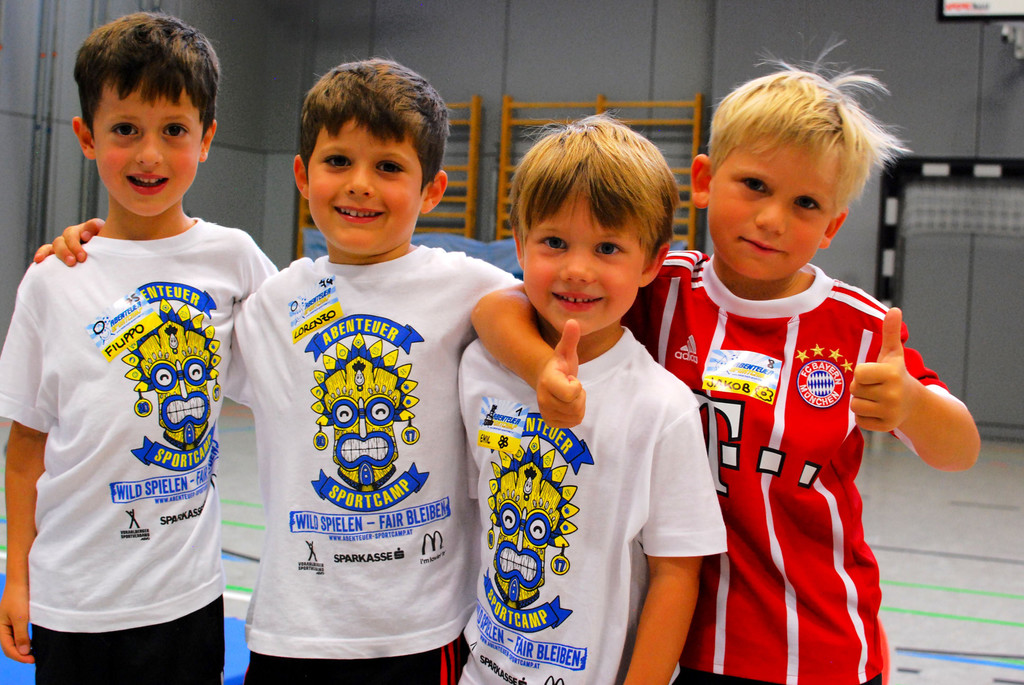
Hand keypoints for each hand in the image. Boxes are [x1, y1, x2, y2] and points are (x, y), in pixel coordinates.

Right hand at [0, 583, 32, 662]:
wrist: (20, 581)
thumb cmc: (19, 598)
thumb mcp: (21, 617)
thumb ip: (21, 635)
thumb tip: (23, 652)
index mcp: (0, 629)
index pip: (8, 649)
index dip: (20, 657)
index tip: (33, 660)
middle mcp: (2, 628)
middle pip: (9, 647)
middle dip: (20, 655)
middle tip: (34, 659)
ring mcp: (8, 624)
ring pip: (13, 642)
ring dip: (22, 649)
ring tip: (33, 653)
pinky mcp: (15, 620)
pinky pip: (17, 635)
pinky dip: (23, 641)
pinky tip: (32, 643)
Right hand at [33, 218, 103, 265]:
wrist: (103, 263)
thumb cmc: (110, 255)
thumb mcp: (112, 247)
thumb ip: (107, 237)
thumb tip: (90, 232)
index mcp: (93, 230)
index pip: (90, 225)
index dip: (88, 228)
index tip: (89, 238)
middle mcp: (77, 234)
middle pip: (70, 234)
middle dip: (75, 246)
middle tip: (82, 258)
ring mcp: (65, 243)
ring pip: (58, 242)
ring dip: (63, 252)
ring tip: (70, 263)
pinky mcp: (56, 253)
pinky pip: (46, 251)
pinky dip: (42, 254)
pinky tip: (39, 260)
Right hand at [536, 319, 584, 427]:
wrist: (546, 379)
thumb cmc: (560, 364)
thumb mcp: (566, 351)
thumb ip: (570, 338)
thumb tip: (573, 321)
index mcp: (548, 381)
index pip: (572, 394)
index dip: (577, 386)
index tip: (571, 378)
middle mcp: (543, 399)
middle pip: (576, 406)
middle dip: (579, 396)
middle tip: (570, 386)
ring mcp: (546, 412)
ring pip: (576, 416)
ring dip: (577, 405)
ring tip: (569, 394)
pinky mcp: (550, 422)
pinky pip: (573, 423)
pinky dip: (574, 415)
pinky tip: (567, 404)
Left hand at [850, 307, 919, 431]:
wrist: (914, 403)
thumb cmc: (895, 374)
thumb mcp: (892, 353)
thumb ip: (891, 332)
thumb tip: (895, 309)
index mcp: (892, 374)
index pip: (858, 373)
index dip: (863, 372)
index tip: (875, 373)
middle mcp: (893, 394)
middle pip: (855, 390)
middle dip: (861, 387)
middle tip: (877, 387)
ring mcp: (891, 412)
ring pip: (855, 406)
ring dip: (861, 402)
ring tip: (877, 399)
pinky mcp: (886, 427)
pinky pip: (860, 421)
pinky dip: (864, 417)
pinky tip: (878, 411)